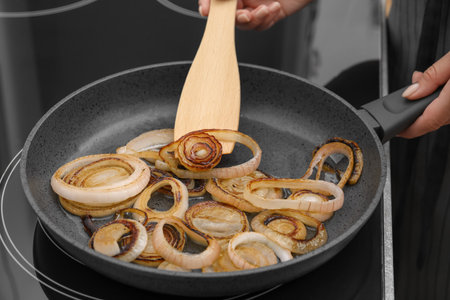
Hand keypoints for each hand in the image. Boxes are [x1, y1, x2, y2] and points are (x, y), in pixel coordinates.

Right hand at [198, 0, 312, 30]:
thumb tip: (211, 2)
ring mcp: (255, 6)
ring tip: (265, 9)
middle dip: (237, 17)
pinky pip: (261, 26)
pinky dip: (267, 20)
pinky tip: (275, 8)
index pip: (215, 2)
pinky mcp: (269, 14)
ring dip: (255, 20)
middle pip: (228, 15)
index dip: (208, 7)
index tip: (206, 10)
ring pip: (245, 24)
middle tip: (246, 14)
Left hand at [399, 51, 449, 137]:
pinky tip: (442, 86)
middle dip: (416, 109)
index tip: (396, 129)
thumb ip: (432, 77)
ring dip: (430, 103)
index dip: (407, 128)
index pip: (426, 123)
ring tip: (424, 82)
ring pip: (444, 114)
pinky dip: (442, 100)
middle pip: (434, 119)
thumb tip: (411, 93)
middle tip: (406, 94)